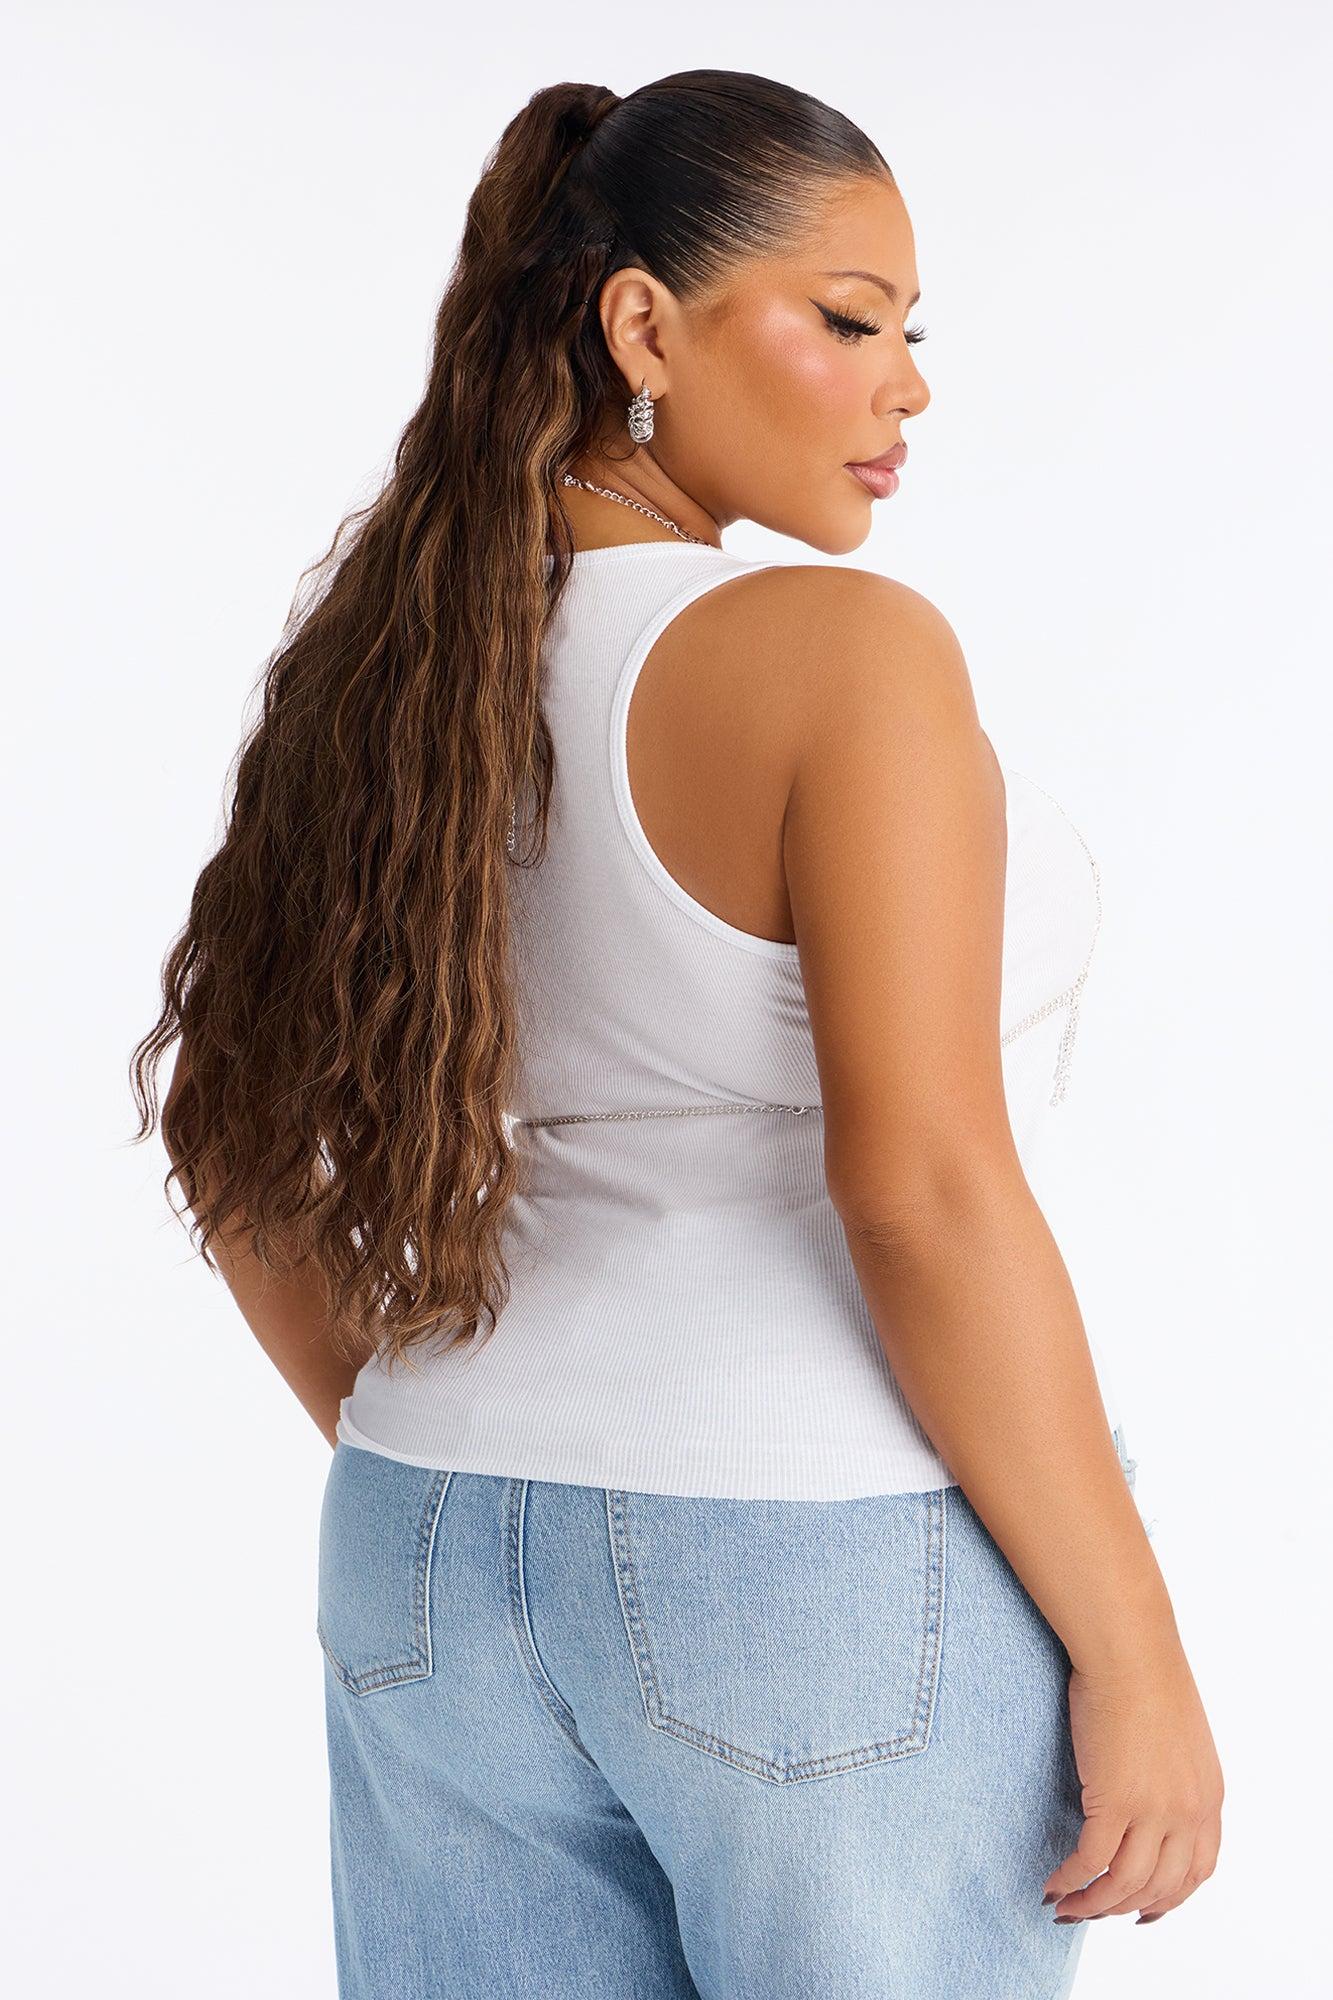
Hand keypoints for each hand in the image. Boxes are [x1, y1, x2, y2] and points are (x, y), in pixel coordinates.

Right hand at [1042, 1646, 1223, 1924]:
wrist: (1129, 1650)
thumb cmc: (1146, 1674)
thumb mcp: (1181, 1738)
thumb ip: (1175, 1778)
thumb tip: (1149, 1800)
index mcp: (1208, 1798)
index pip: (1198, 1871)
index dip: (1169, 1898)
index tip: (1144, 1910)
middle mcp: (1188, 1813)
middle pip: (1161, 1887)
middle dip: (1125, 1909)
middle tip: (1094, 1912)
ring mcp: (1154, 1811)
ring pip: (1126, 1884)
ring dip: (1094, 1904)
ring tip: (1066, 1907)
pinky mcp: (1115, 1801)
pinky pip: (1092, 1861)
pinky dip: (1071, 1880)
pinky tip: (1054, 1883)